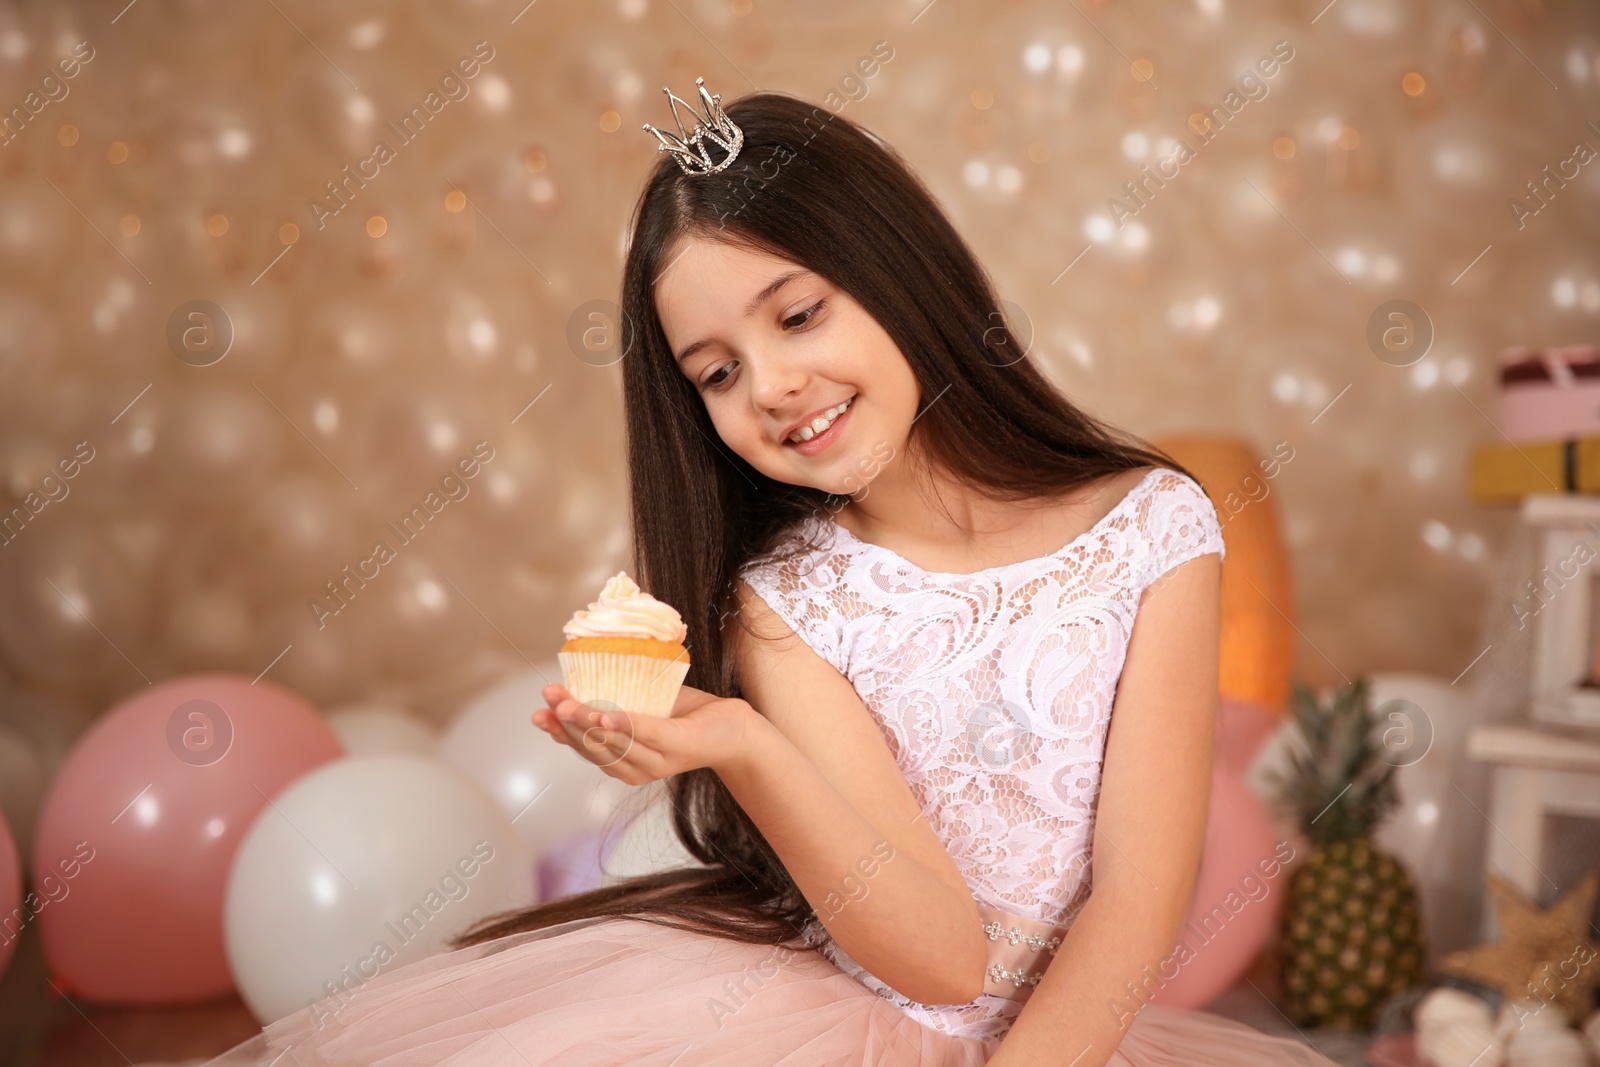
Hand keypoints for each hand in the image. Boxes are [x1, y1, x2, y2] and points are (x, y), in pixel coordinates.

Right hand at [530, 682, 756, 784]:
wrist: (732, 728)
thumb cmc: (685, 716)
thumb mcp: (643, 708)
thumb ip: (614, 704)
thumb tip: (580, 682)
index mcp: (623, 764)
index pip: (583, 749)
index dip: (558, 732)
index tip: (538, 714)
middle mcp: (635, 769)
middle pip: (592, 745)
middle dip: (565, 721)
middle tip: (549, 697)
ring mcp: (656, 760)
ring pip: (613, 740)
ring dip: (586, 719)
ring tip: (567, 702)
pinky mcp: (677, 744)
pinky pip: (645, 733)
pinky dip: (623, 723)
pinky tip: (606, 713)